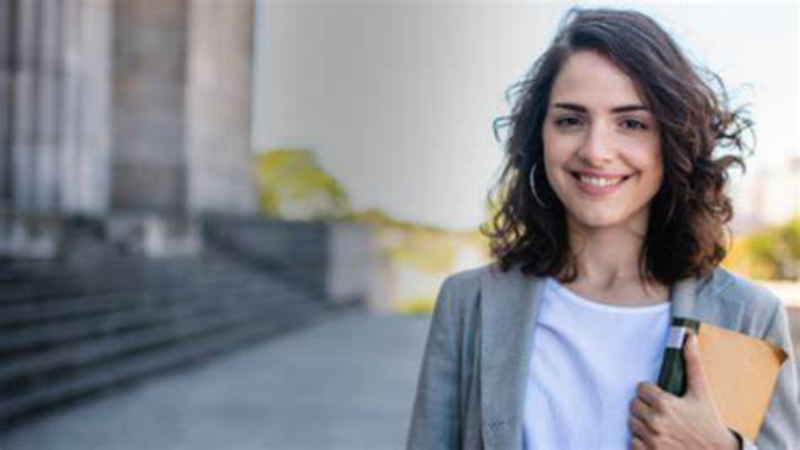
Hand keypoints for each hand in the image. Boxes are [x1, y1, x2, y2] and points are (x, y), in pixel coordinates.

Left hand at [628, 333, 739, 449]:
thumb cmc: (710, 423)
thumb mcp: (702, 393)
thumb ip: (693, 364)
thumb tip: (689, 337)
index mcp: (665, 403)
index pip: (640, 389)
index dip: (650, 392)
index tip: (661, 397)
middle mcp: (655, 421)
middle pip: (634, 405)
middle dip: (645, 407)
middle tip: (661, 412)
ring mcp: (651, 439)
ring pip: (632, 423)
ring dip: (642, 424)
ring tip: (660, 426)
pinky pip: (632, 442)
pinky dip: (641, 441)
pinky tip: (656, 439)